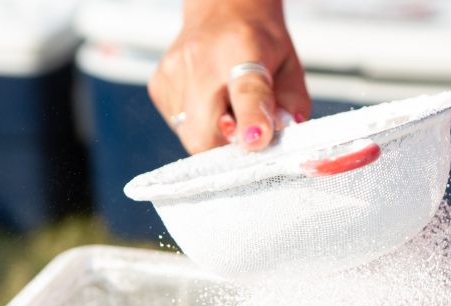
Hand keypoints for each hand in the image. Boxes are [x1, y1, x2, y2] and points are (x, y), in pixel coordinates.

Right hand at [149, 0, 311, 153]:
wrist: (223, 10)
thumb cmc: (260, 43)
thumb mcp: (290, 69)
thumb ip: (291, 106)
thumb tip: (279, 137)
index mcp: (242, 48)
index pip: (246, 91)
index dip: (251, 120)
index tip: (257, 139)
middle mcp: (201, 58)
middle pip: (205, 133)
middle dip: (226, 147)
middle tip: (244, 131)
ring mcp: (173, 72)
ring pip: (190, 136)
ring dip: (213, 134)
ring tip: (226, 105)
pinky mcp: (158, 85)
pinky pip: (179, 126)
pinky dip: (198, 124)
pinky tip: (209, 100)